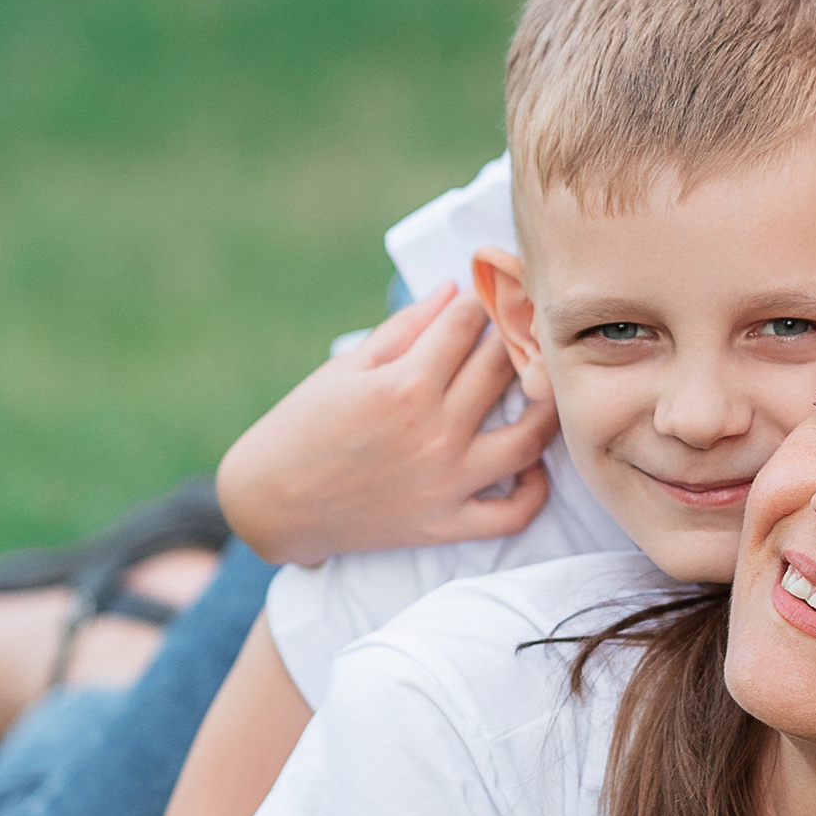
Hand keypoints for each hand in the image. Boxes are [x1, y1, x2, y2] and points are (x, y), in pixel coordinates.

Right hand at [215, 284, 556, 564]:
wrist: (270, 503)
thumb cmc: (303, 426)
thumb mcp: (347, 368)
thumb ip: (405, 327)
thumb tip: (452, 291)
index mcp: (405, 384)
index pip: (468, 324)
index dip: (484, 298)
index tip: (492, 290)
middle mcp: (434, 432)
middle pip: (504, 367)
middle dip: (518, 335)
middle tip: (523, 325)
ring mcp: (446, 481)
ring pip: (530, 437)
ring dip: (545, 405)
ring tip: (542, 387)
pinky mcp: (446, 524)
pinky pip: (514, 513)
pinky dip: (534, 490)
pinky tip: (530, 462)